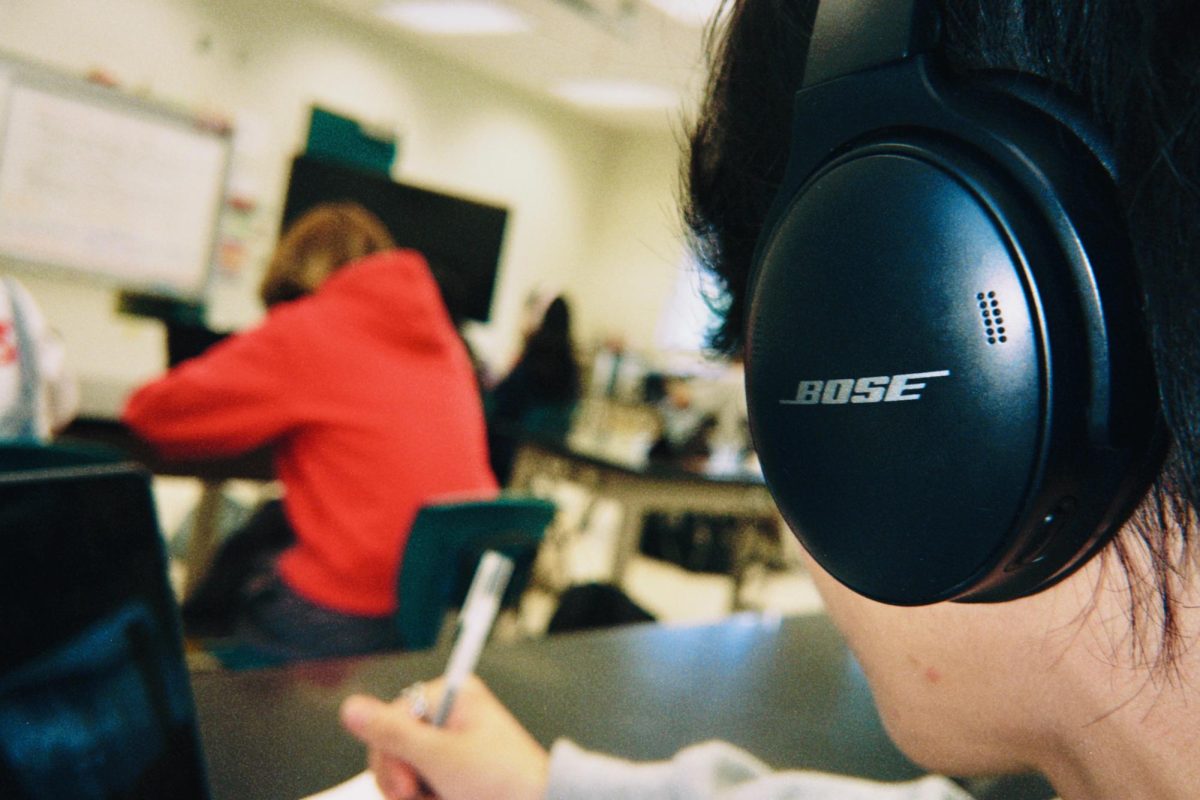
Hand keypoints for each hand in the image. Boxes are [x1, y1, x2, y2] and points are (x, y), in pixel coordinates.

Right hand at [340, 675, 549, 799]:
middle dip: (403, 781)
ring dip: (416, 796)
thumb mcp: (439, 757)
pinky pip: (419, 788)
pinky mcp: (452, 775)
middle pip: (393, 748)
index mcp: (451, 697)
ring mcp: (450, 748)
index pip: (390, 718)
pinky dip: (426, 799)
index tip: (408, 785)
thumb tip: (351, 708)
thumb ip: (391, 734)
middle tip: (423, 796)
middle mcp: (449, 717)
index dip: (390, 756)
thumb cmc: (503, 781)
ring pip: (404, 773)